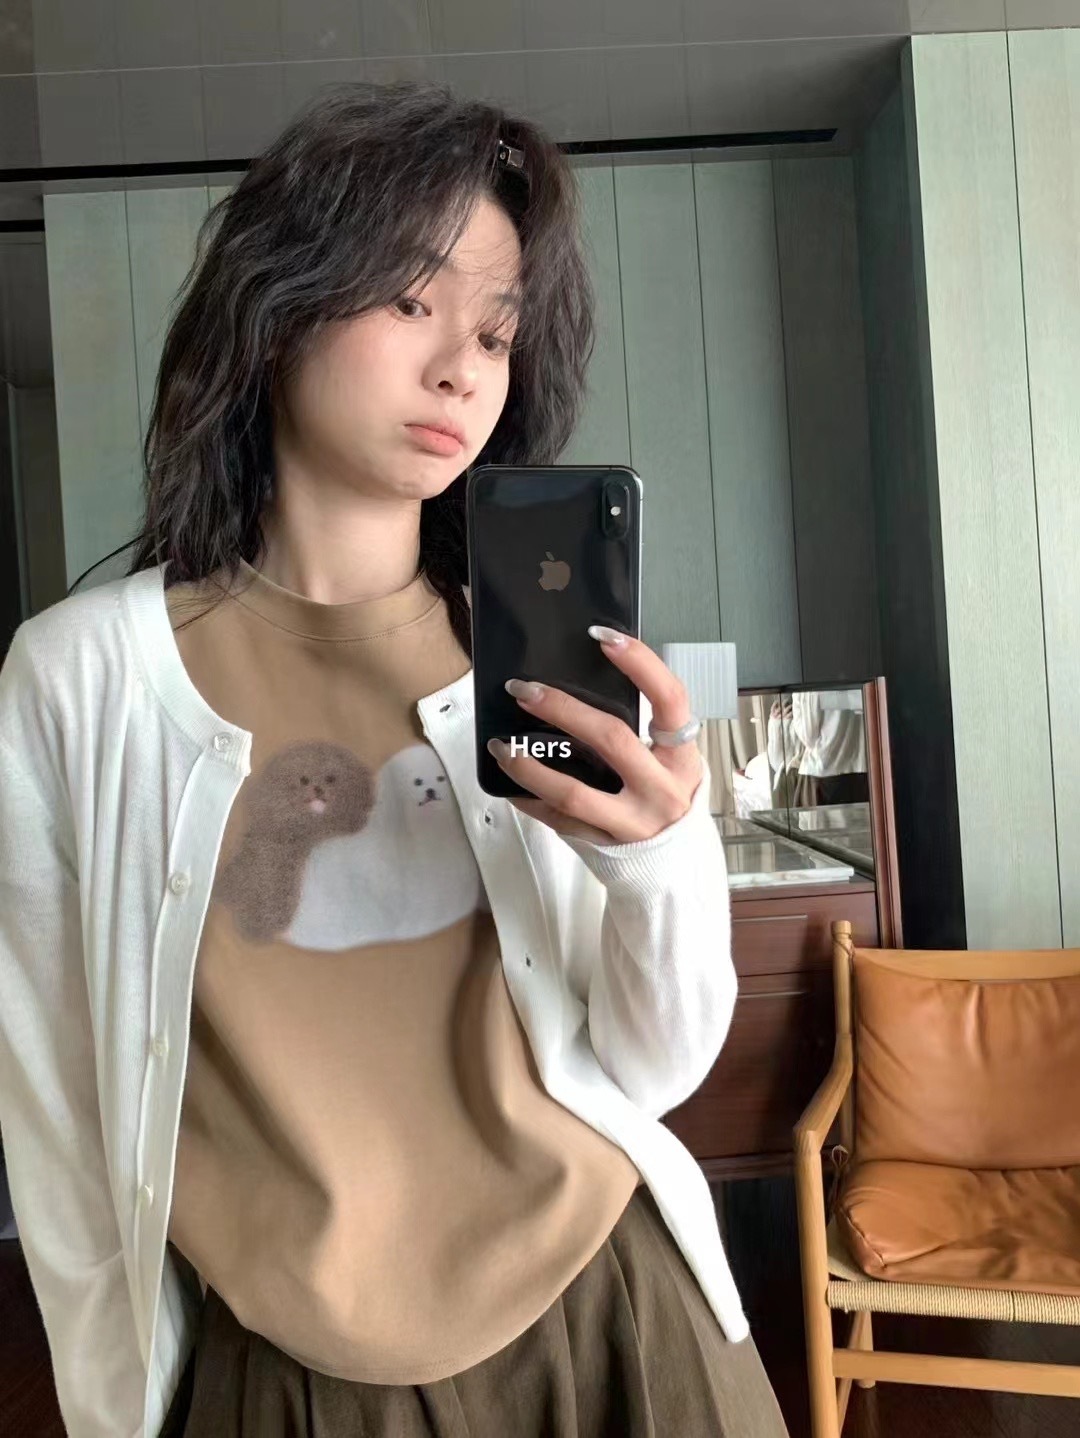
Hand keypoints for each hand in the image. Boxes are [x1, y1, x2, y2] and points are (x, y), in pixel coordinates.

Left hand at [488, 628, 702, 844]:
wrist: (677, 865)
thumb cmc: (667, 797)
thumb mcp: (672, 761)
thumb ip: (643, 729)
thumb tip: (583, 681)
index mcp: (681, 757)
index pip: (669, 699)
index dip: (639, 664)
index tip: (604, 637)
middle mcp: (662, 789)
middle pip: (611, 738)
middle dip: (562, 709)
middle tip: (524, 690)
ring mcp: (633, 822)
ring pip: (574, 792)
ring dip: (530, 765)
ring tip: (502, 745)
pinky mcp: (605, 844)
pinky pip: (559, 820)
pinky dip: (529, 799)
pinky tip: (507, 782)